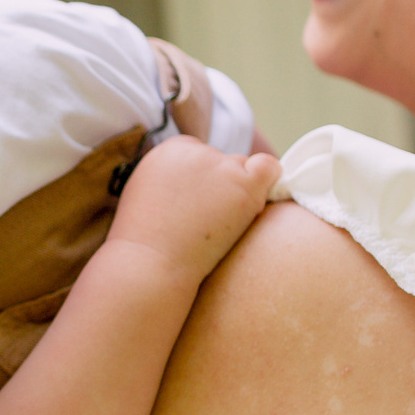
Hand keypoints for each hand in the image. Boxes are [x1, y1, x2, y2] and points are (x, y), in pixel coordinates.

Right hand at [105, 138, 280, 278]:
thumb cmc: (145, 242)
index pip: (199, 154)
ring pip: (243, 172)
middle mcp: (196, 150)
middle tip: (205, 223)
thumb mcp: (145, 193)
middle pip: (223, 162)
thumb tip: (199, 183)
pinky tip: (251, 209)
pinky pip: (269, 168)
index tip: (190, 209)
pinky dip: (268, 182)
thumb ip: (170, 178)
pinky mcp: (243, 185)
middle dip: (219, 189)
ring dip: (238, 195)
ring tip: (218, 228)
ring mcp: (221, 166)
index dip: (199, 183)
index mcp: (169, 149)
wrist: (151, 264)